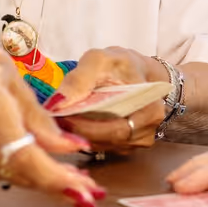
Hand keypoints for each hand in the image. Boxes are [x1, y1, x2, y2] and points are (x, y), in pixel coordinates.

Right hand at [0, 47, 104, 206]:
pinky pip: (9, 174)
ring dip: (54, 185)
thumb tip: (74, 147)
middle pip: (25, 173)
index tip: (84, 190)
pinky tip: (58, 175)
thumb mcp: (16, 81)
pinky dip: (35, 177)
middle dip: (63, 187)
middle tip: (95, 196)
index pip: (25, 155)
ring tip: (86, 186)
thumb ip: (43, 119)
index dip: (56, 177)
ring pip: (20, 178)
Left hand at [51, 46, 168, 151]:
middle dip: (80, 133)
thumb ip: (79, 79)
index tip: (63, 117)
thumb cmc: (120, 64)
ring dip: (81, 136)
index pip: (117, 130)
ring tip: (62, 121)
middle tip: (57, 121)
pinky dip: (86, 137)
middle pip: (109, 141)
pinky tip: (73, 125)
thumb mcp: (99, 60)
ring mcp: (138, 141)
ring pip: (104, 146)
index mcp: (150, 111)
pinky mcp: (127, 145)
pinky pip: (104, 146)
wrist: (136, 70)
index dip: (87, 127)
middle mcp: (148, 131)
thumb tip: (58, 103)